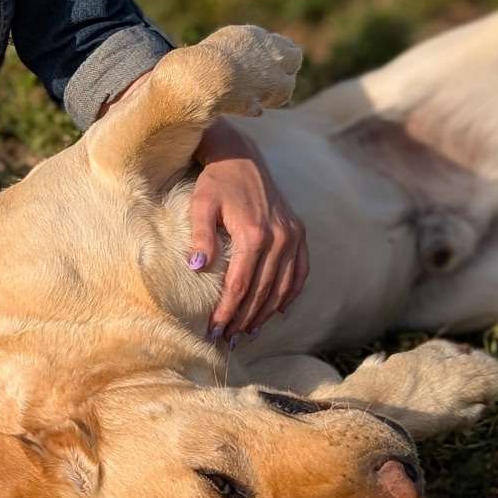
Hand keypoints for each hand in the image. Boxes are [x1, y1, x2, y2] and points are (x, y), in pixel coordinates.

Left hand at [187, 118, 308, 340]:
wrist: (240, 157)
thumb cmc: (215, 182)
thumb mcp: (201, 204)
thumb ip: (200, 236)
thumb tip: (197, 267)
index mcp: (254, 234)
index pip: (240, 285)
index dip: (227, 312)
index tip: (214, 331)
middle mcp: (279, 237)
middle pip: (262, 291)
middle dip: (243, 319)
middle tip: (227, 340)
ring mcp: (292, 236)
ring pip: (282, 286)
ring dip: (265, 313)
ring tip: (247, 332)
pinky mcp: (298, 232)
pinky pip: (300, 271)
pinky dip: (290, 294)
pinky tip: (278, 312)